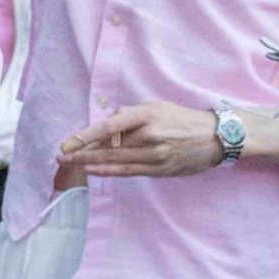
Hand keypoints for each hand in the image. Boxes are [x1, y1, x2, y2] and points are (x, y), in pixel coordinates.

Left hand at [58, 102, 224, 179]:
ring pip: (116, 161)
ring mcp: (155, 155)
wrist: (217, 137)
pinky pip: (129, 172)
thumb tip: (106, 121)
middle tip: (61, 157)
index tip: (68, 141)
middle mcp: (150, 136)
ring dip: (91, 163)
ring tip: (71, 165)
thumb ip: (131, 114)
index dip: (86, 135)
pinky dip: (109, 172)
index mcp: (148, 115)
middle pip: (109, 146)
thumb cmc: (183, 119)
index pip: (110, 126)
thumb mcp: (158, 106)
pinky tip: (94, 171)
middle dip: (82, 153)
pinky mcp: (160, 170)